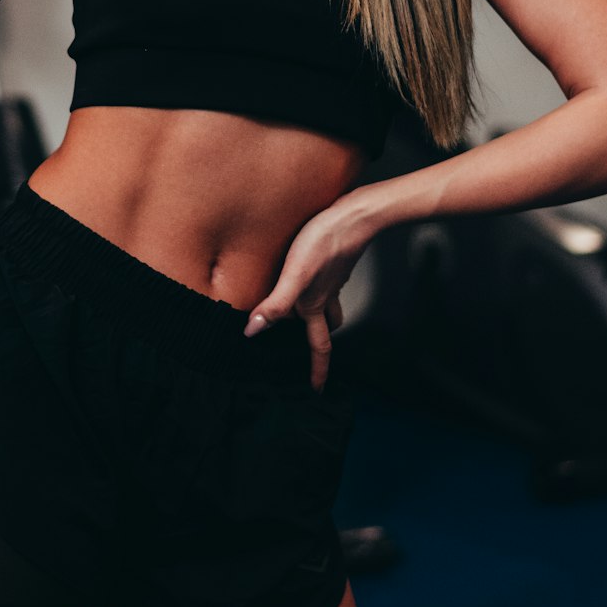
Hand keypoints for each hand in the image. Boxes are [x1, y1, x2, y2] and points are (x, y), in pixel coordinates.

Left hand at [243, 197, 376, 391]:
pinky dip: (316, 285)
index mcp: (315, 304)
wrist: (354, 217)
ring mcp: (331, 278)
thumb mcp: (295, 276)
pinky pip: (325, 281)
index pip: (319, 346)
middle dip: (318, 341)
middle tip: (309, 351)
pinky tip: (302, 273)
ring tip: (303, 313)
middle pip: (325, 326)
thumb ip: (275, 304)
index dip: (317, 370)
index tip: (317, 390)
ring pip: (328, 304)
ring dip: (320, 313)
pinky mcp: (331, 259)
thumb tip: (252, 332)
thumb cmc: (323, 243)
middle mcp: (325, 295)